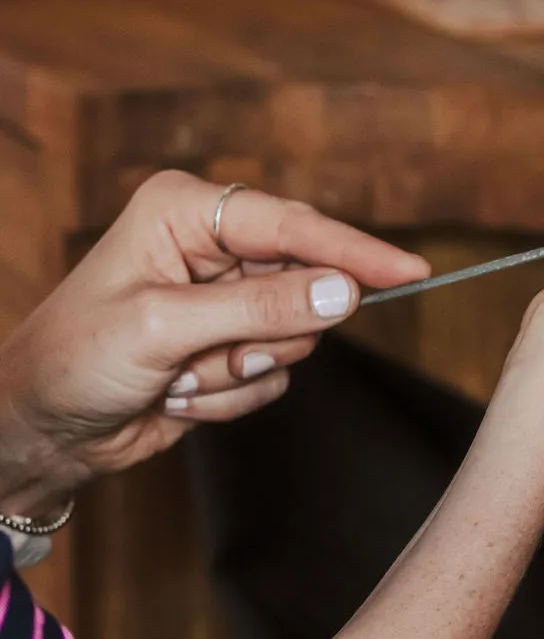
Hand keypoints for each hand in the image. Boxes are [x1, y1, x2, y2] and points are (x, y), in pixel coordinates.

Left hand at [0, 171, 429, 515]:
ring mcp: (223, 298)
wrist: (40, 429)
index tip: (409, 272)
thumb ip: (259, 308)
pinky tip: (177, 394)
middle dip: (264, 332)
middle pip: (301, 281)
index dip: (353, 251)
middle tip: (213, 354)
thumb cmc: (75, 359)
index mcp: (185, 210)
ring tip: (178, 375)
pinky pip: (275, 374)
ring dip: (239, 369)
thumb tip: (341, 292)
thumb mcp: (165, 328)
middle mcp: (210, 246)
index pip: (292, 224)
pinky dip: (230, 394)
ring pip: (294, 337)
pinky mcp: (230, 344)